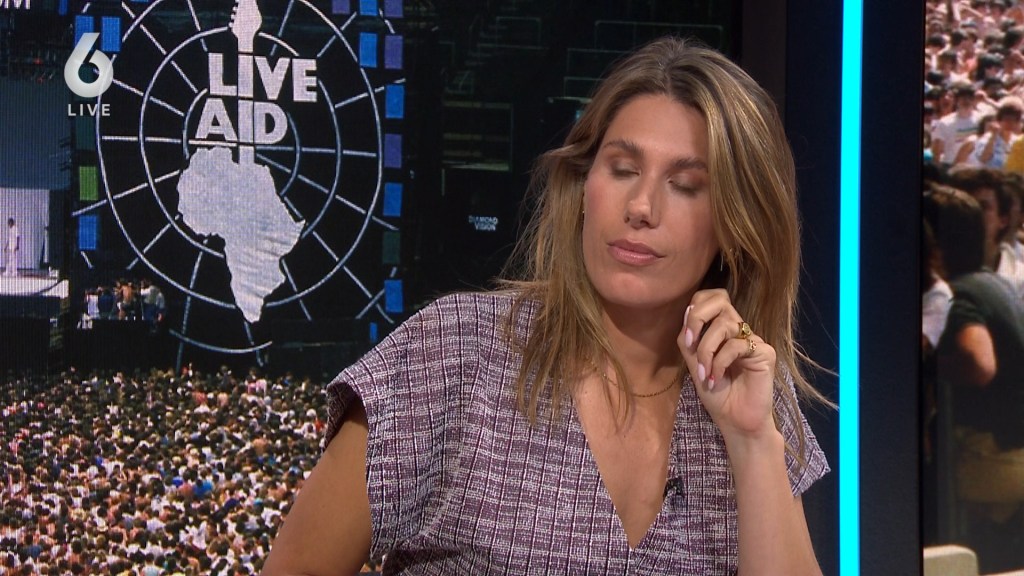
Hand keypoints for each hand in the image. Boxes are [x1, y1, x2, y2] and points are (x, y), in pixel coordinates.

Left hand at [677, 289, 776, 440]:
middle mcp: (740, 330)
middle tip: (690, 344)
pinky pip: (736, 346)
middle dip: (698, 318)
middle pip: (720, 300)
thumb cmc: (717, 394)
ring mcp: (753, 340)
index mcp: (723, 329)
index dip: (696, 308)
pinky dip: (719, 362)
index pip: (712, 298)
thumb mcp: (694, 363)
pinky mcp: (765, 353)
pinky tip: (716, 379)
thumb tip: (688, 311)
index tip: (687, 338)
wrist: (735, 422)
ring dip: (706, 350)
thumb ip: (690, 339)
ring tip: (704, 373)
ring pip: (724, 325)